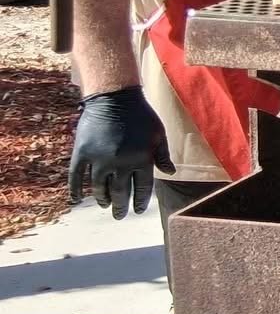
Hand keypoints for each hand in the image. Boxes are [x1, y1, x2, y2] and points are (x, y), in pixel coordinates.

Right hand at [68, 87, 173, 217]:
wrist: (114, 97)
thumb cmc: (141, 115)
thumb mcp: (158, 134)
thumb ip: (163, 155)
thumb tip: (170, 173)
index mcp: (142, 159)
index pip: (142, 188)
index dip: (140, 202)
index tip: (137, 211)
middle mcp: (120, 162)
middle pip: (119, 192)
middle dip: (120, 206)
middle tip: (119, 215)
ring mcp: (99, 158)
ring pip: (99, 187)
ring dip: (102, 199)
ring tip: (105, 205)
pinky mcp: (82, 153)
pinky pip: (76, 177)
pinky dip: (75, 190)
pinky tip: (77, 200)